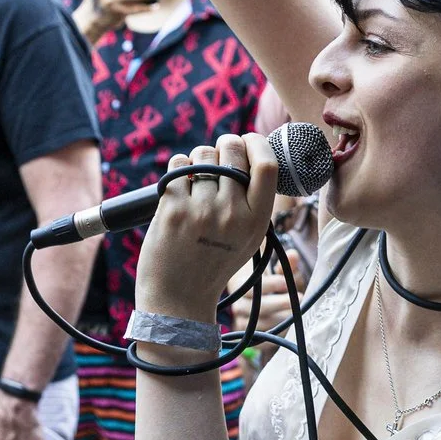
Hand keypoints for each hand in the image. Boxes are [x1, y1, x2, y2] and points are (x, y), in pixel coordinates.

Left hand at [135, 135, 277, 318]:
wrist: (179, 298)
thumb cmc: (213, 263)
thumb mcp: (247, 238)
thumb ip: (251, 202)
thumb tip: (246, 153)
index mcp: (257, 222)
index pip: (267, 166)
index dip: (257, 143)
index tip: (248, 141)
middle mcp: (232, 214)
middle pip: (232, 151)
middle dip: (224, 145)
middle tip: (218, 155)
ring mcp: (201, 211)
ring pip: (203, 155)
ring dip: (199, 158)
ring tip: (196, 178)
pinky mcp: (173, 210)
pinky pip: (178, 165)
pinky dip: (178, 168)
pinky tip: (179, 185)